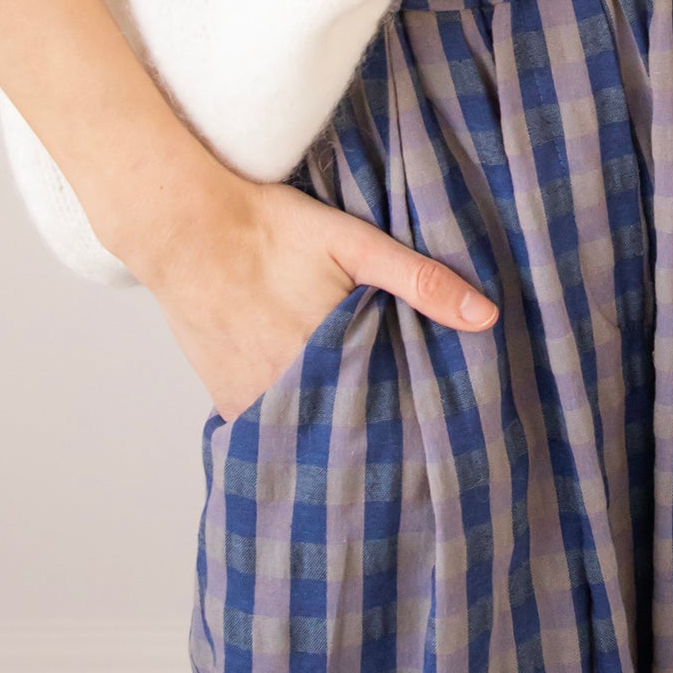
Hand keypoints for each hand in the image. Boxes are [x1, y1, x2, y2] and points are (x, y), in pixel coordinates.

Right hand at [137, 171, 498, 421]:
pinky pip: (269, 430)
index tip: (440, 428)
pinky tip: (315, 423)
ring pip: (310, 433)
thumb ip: (421, 280)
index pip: (390, 409)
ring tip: (367, 438)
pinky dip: (292, 427)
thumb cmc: (273, 228)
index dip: (414, 416)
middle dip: (378, 433)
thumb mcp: (355, 243)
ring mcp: (255, 400)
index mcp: (333, 355)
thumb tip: (485, 317)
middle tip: (411, 445)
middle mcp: (292, 389)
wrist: (187, 227)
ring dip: (334, 434)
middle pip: (350, 429)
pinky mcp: (228, 400)